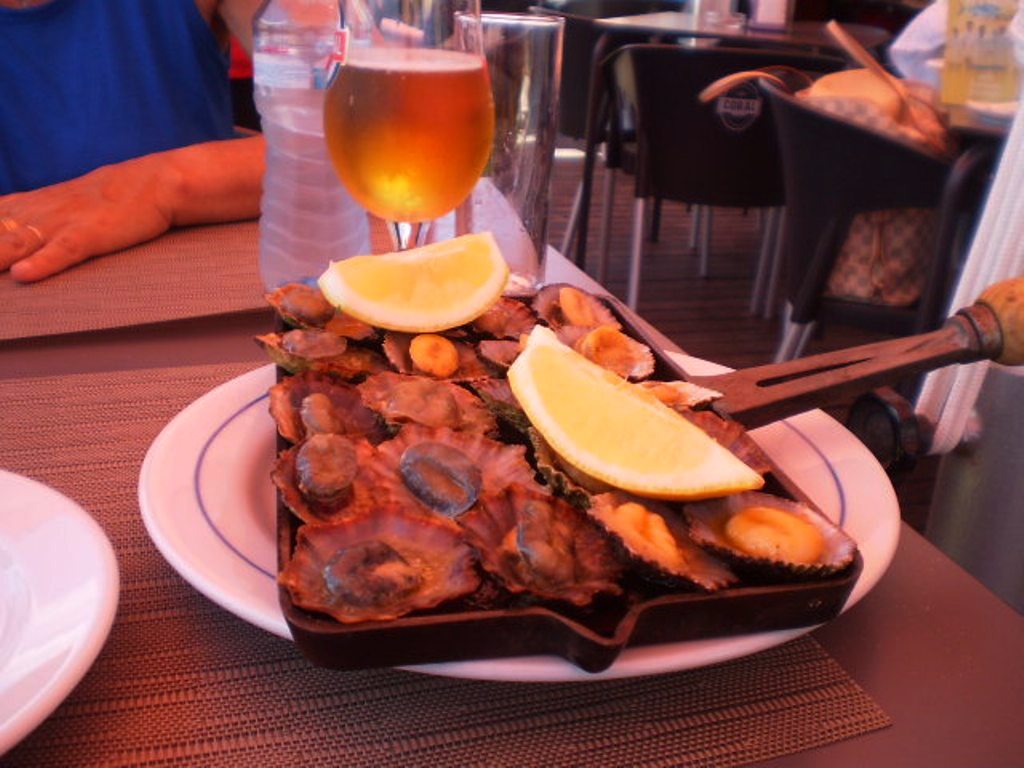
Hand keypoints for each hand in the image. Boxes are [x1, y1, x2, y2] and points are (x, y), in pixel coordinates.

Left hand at [0, 135, 264, 282]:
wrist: (158, 182)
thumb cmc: (112, 200)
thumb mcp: (61, 204)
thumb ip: (28, 218)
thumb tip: (10, 248)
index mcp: (27, 206)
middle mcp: (37, 213)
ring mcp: (64, 223)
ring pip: (13, 244)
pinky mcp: (92, 235)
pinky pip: (64, 251)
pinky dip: (43, 263)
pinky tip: (23, 277)